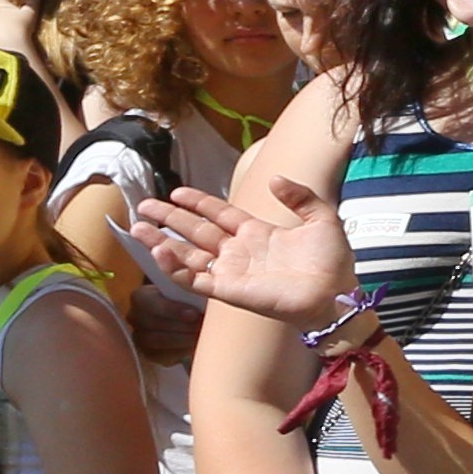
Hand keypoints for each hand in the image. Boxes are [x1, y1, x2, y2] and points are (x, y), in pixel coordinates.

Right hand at [129, 178, 355, 333]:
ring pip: (187, 254)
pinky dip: (174, 267)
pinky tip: (158, 251)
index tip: (177, 192)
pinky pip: (194, 279)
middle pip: (196, 231)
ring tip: (137, 227)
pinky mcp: (228, 290)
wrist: (334, 294)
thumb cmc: (332, 262)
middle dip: (170, 219)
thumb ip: (299, 197)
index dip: (198, 202)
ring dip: (162, 241)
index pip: (220, 214)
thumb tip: (275, 178)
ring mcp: (231, 271)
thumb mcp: (321, 218)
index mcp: (258, 233)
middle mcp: (239, 252)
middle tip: (144, 205)